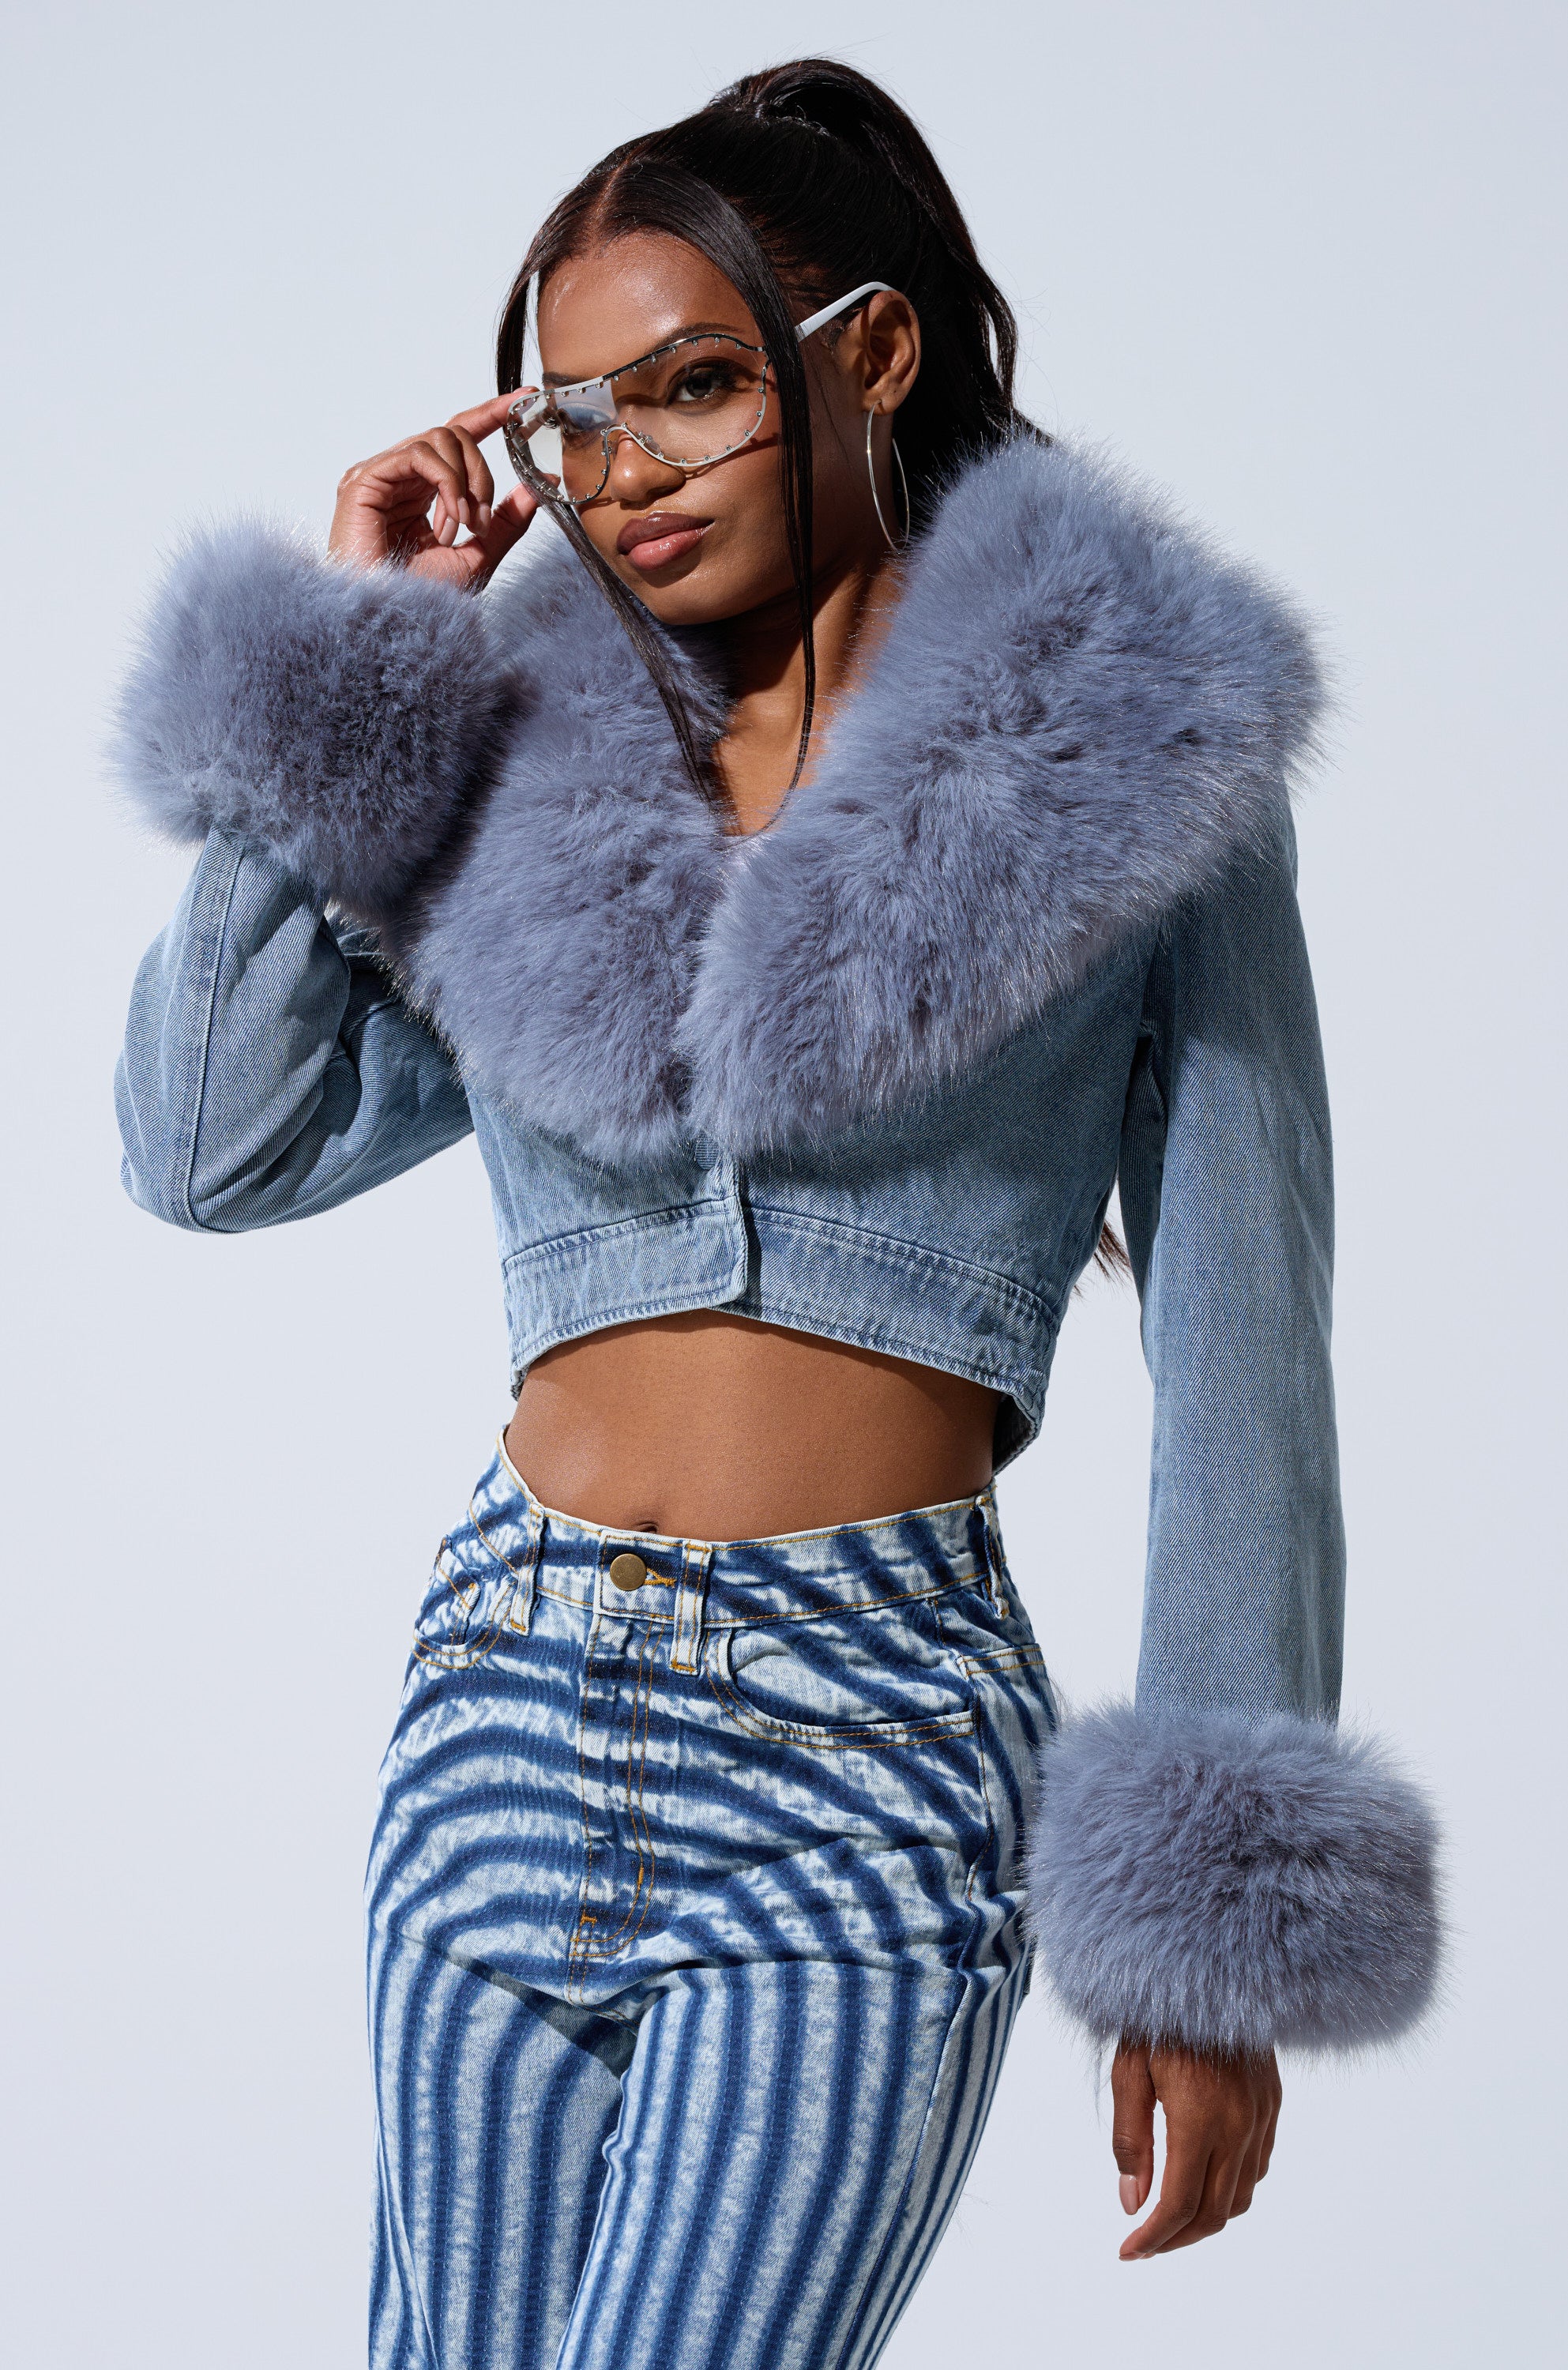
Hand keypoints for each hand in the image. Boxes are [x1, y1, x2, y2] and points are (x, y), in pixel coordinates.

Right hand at [328, 392, 540, 587]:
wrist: (387, 625)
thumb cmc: (420, 602)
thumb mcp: (477, 558)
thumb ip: (504, 522)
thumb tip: (536, 487)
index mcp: (423, 492)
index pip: (457, 437)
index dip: (490, 414)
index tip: (524, 400)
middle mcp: (400, 478)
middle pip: (454, 434)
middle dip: (482, 472)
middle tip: (481, 518)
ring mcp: (381, 475)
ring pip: (440, 437)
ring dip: (466, 481)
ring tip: (462, 525)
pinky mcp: (365, 479)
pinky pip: (419, 453)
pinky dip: (447, 482)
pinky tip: (449, 518)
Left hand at [1111, 2036, 1280, 2259]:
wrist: (1211, 1965)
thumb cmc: (1159, 2014)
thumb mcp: (1128, 2071)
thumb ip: (1131, 2141)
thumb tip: (1132, 2203)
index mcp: (1200, 2117)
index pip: (1180, 2204)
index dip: (1153, 2238)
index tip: (1128, 2251)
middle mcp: (1239, 2124)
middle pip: (1214, 2213)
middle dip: (1178, 2238)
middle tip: (1146, 2243)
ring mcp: (1262, 2115)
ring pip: (1240, 2196)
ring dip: (1206, 2218)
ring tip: (1170, 2217)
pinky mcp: (1272, 2104)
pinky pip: (1257, 2167)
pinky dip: (1230, 2188)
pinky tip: (1203, 2178)